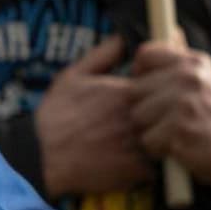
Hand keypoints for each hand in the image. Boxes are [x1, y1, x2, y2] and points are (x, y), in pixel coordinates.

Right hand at [34, 36, 152, 195]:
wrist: (42, 155)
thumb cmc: (56, 115)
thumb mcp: (73, 75)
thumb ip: (103, 55)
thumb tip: (123, 39)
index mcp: (126, 92)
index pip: (164, 82)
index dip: (160, 86)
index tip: (155, 90)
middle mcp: (138, 117)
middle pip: (168, 112)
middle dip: (163, 113)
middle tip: (145, 119)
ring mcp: (140, 144)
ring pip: (166, 139)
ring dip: (159, 139)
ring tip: (140, 140)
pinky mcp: (137, 170)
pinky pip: (157, 166)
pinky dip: (149, 164)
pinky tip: (132, 161)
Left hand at [129, 39, 210, 194]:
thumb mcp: (205, 79)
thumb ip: (183, 56)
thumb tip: (173, 29)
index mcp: (194, 62)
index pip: (145, 55)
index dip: (140, 73)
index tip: (148, 88)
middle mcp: (189, 78)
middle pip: (134, 89)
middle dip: (143, 108)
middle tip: (164, 118)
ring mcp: (184, 104)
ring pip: (138, 116)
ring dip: (149, 130)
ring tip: (172, 132)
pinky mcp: (180, 131)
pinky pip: (148, 140)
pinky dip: (157, 149)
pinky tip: (176, 147)